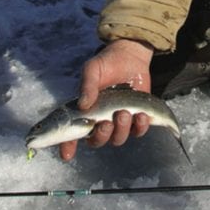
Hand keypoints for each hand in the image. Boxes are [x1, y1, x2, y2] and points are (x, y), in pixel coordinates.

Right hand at [59, 39, 153, 160]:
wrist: (130, 56)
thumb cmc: (107, 63)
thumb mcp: (93, 70)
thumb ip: (88, 85)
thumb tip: (83, 104)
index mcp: (85, 112)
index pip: (72, 134)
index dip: (67, 146)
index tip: (66, 154)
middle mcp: (100, 120)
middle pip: (97, 141)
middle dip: (101, 136)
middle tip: (106, 123)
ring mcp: (118, 121)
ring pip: (117, 139)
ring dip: (121, 130)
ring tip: (124, 113)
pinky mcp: (136, 118)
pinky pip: (138, 131)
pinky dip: (140, 127)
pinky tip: (142, 116)